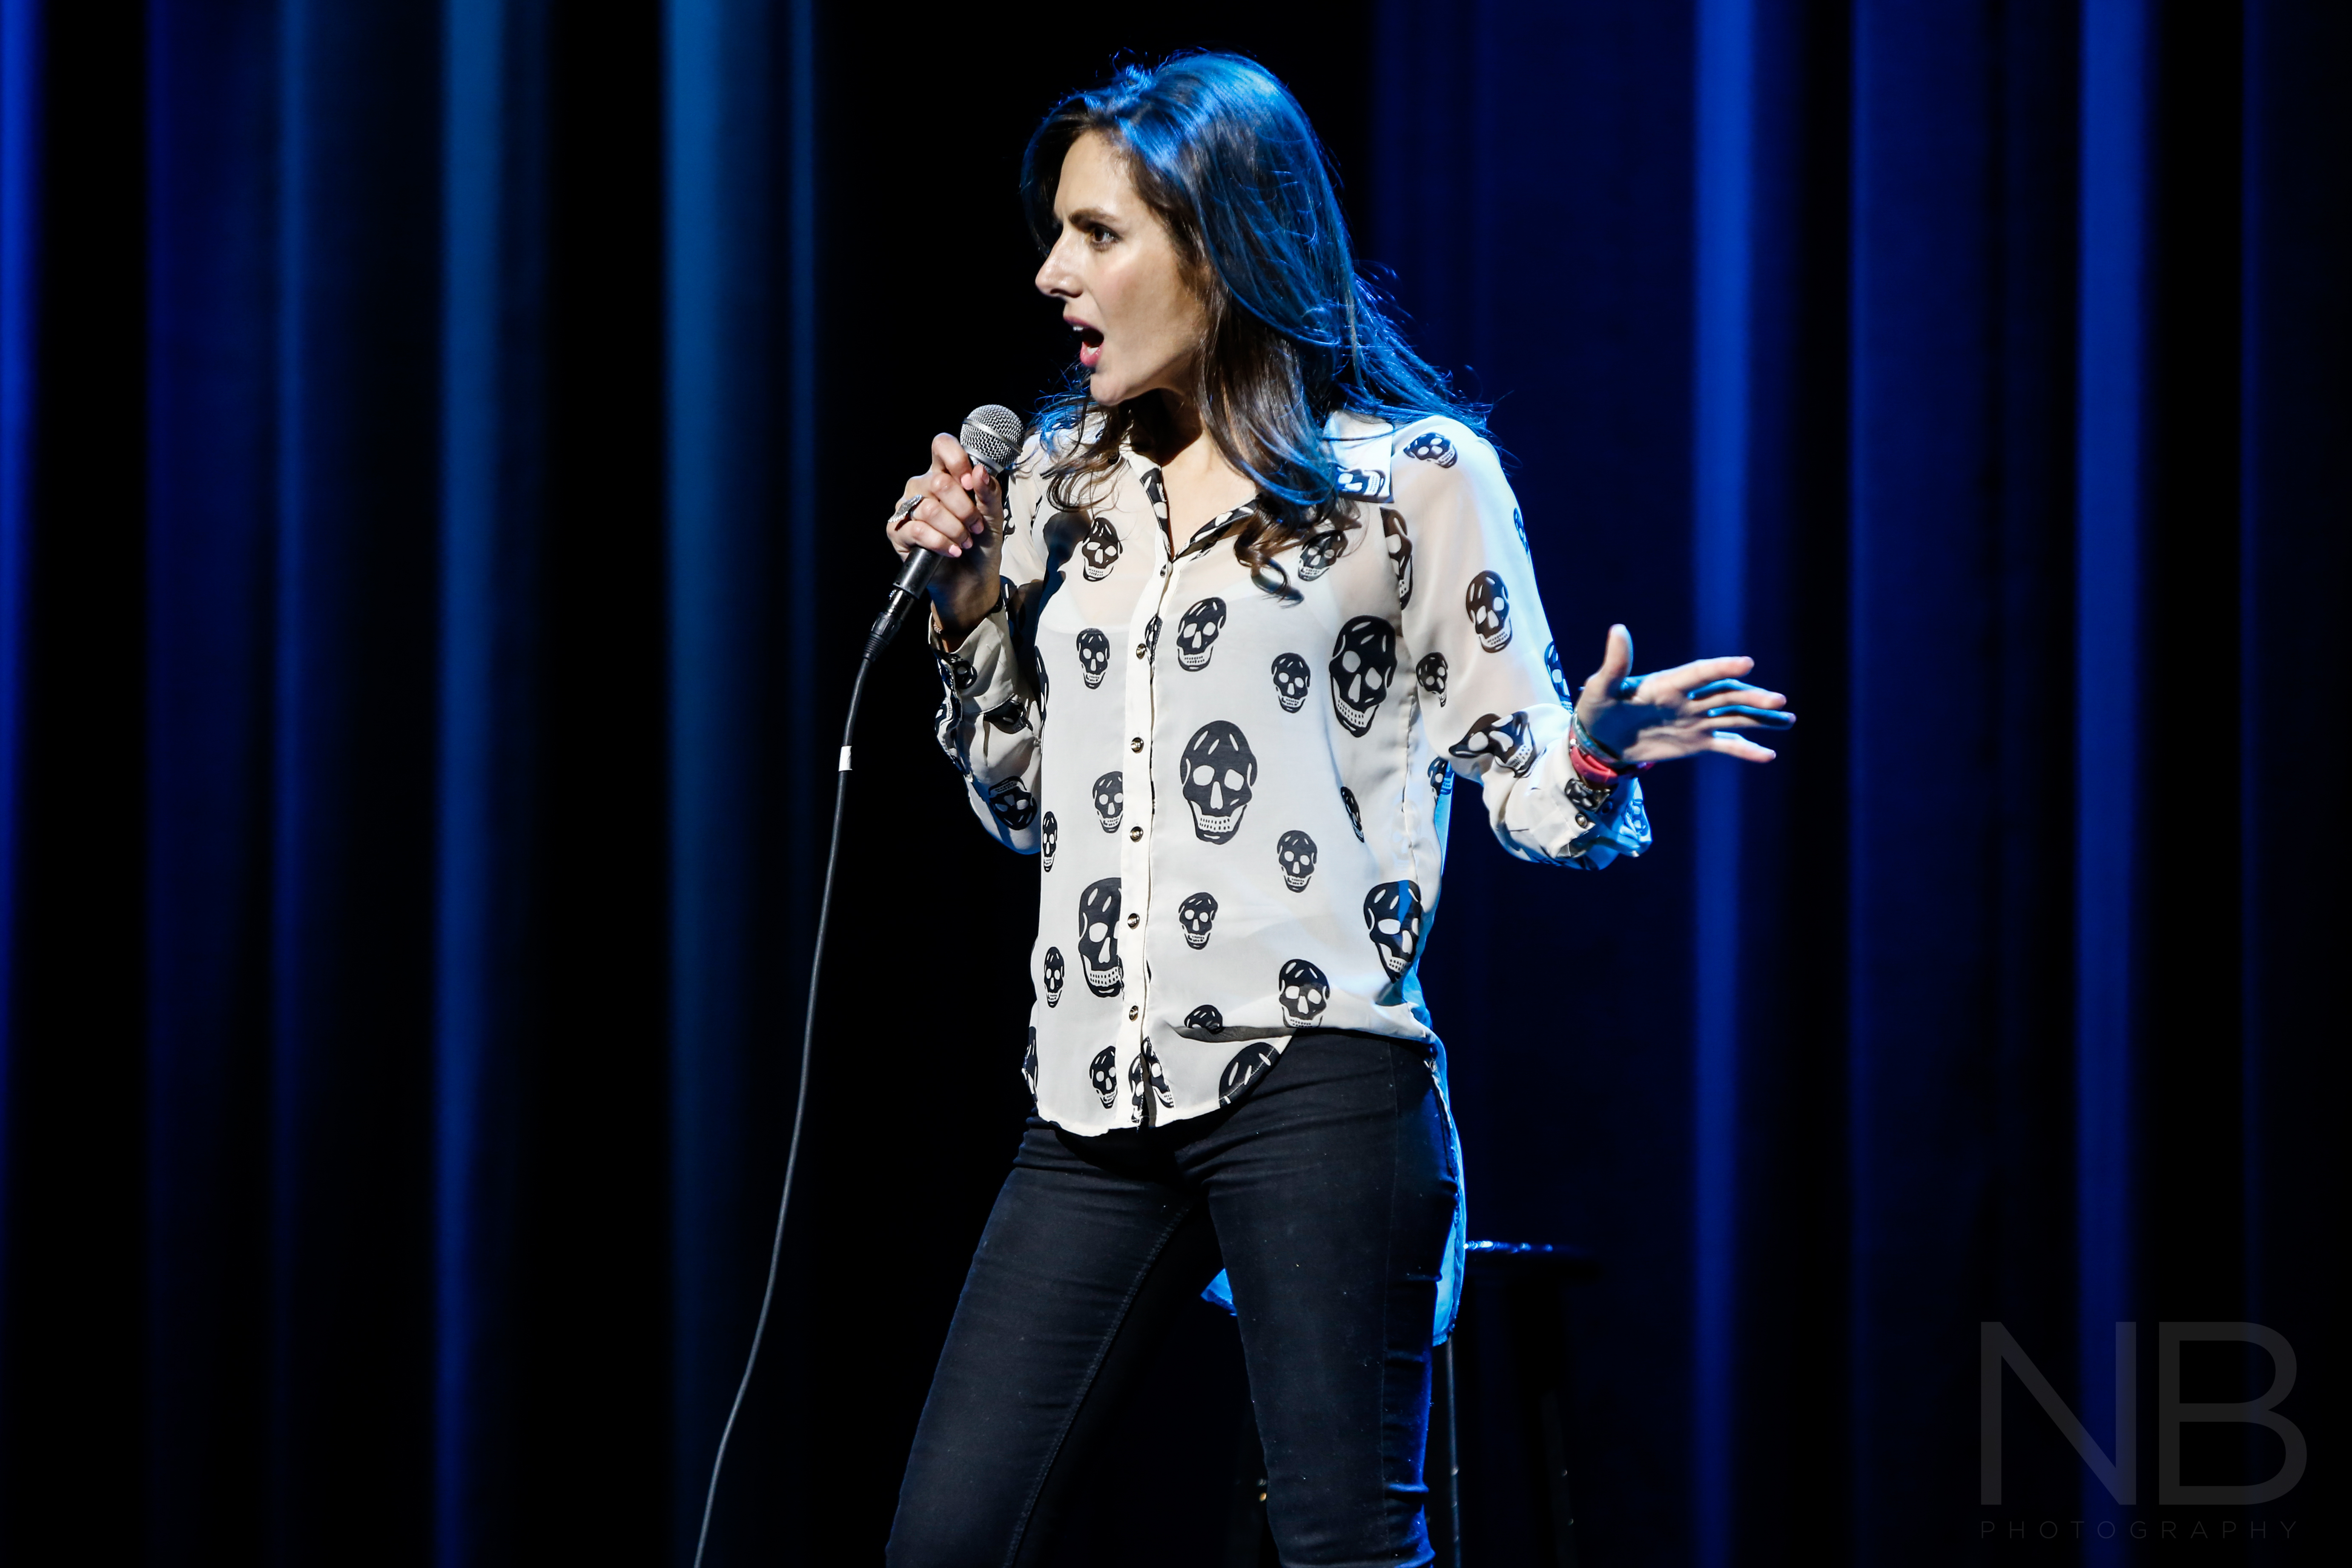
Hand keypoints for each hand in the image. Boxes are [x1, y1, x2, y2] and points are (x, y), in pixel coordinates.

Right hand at [885, 433, 1003, 640]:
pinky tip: (952, 551)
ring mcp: (907, 508)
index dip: (957, 460)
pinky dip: (941, 543)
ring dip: (955, 529)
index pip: (942, 446)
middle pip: (940, 482)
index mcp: (944, 474)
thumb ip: (988, 491)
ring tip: (965, 542)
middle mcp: (922, 487)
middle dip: (964, 509)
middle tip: (975, 527)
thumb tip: (979, 471)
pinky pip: (917, 530)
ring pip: (930, 508)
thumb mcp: (992, 516)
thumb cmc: (980, 545)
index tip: (971, 483)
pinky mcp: (898, 532)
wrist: (971, 580)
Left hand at [1574, 624, 1794, 763]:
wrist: (1599, 739)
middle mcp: (1688, 700)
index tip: (1747, 663)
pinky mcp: (1696, 742)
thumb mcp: (1600, 687)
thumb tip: (1618, 630)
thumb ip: (1615, 664)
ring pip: (1733, 717)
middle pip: (1725, 695)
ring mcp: (1695, 721)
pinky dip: (1746, 749)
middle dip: (1751, 698)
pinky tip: (1768, 754)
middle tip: (1778, 700)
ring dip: (1759, 718)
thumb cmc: (1597, 707)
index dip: (1721, 668)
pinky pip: (1726, 744)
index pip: (1700, 673)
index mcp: (1667, 684)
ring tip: (1787, 719)